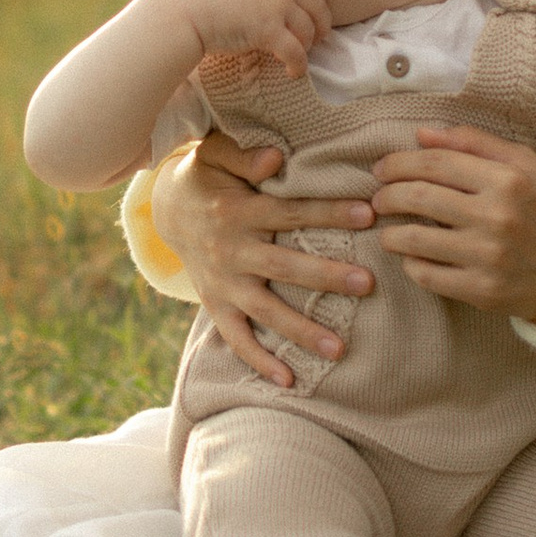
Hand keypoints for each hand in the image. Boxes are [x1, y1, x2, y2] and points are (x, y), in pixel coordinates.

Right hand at [154, 129, 376, 390]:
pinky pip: (237, 338)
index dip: (328, 212)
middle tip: (366, 284)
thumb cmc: (207, 176)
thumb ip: (244, 155)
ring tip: (338, 349)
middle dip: (325, 277)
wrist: (167, 209)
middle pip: (283, 268)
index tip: (368, 213)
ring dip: (301, 331)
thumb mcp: (215, 154)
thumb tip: (275, 159)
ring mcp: (223, 284)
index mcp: (238, 212)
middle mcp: (231, 251)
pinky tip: (290, 381)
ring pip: (265, 312)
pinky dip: (259, 361)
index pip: (290, 213)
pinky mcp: (216, 305)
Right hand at [174, 0, 332, 76]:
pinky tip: (292, 73)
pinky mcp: (269, 30)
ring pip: (308, 28)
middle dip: (321, 21)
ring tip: (300, 55)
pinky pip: (296, 51)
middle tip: (318, 36)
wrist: (180, 12)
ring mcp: (275, 4)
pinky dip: (298, 65)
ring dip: (307, 45)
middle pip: (316, 1)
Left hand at [371, 123, 535, 321]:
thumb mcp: (524, 165)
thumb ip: (474, 143)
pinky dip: (410, 263)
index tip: (381, 169)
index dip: (398, 163)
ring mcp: (488, 257)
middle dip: (386, 195)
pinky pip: (425, 274)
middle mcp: (497, 216)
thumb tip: (422, 134)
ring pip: (413, 239)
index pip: (435, 162)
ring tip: (388, 231)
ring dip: (389, 233)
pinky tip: (414, 257)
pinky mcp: (482, 291)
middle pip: (417, 197)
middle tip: (378, 198)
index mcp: (507, 180)